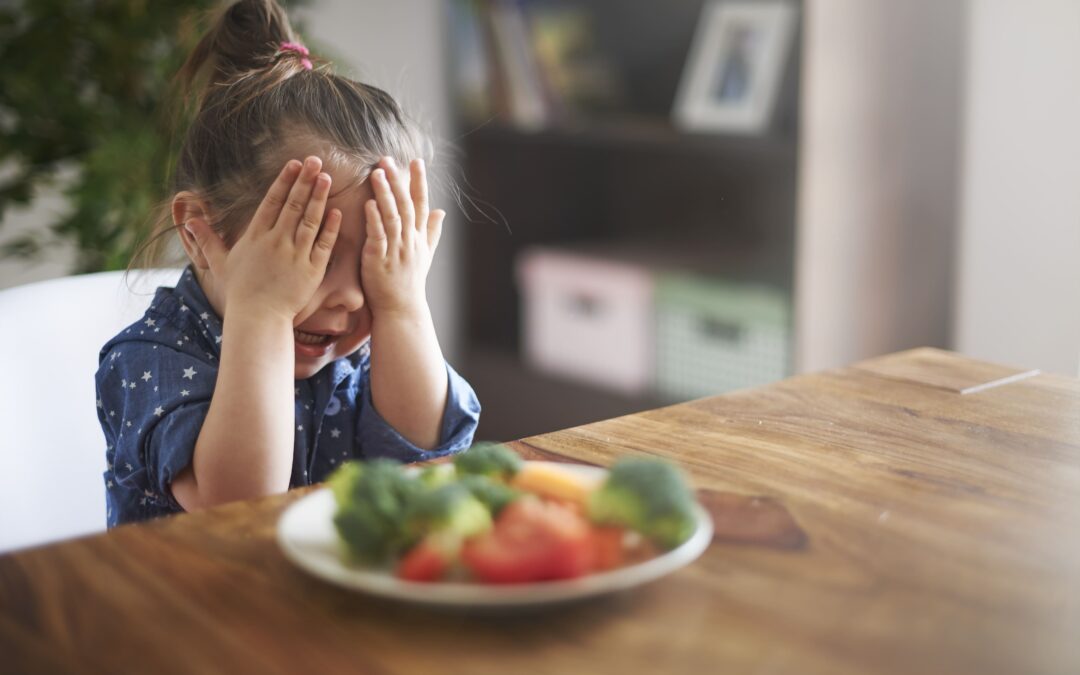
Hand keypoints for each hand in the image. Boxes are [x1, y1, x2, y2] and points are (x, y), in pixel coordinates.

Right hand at [185, 156, 341, 321]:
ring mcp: (295, 255)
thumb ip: (208, 240)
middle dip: (305, 181)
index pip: (272, 202)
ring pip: (310, 220)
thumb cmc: (240, 291)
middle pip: (293, 205)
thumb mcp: (221, 263)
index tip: (294, 163)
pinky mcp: (312, 270)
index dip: (284, 181)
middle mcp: (276, 241)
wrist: (258, 318)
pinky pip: (323, 244)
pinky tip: (337, 211)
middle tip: (316, 161)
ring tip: (327, 178)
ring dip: (319, 197)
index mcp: (256, 236)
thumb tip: (189, 221)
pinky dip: (330, 228)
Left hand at [361, 157, 444, 316]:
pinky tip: (368, 203)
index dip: (419, 182)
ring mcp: (396, 250)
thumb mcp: (425, 255)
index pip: (421, 204)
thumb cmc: (410, 283)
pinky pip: (378, 236)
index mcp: (419, 237)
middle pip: (406, 205)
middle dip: (398, 181)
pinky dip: (374, 219)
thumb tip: (442, 211)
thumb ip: (432, 232)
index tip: (416, 161)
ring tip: (377, 173)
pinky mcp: (379, 260)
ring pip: (392, 216)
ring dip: (385, 194)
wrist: (401, 310)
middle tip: (387, 159)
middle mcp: (410, 241)